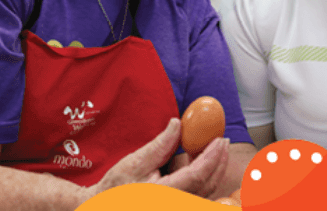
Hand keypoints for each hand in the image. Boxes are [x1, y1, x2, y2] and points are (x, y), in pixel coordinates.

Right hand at [81, 118, 229, 201]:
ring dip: (214, 169)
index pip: (196, 176)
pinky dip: (205, 177)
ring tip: (214, 148)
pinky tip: (201, 162)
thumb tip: (177, 124)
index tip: (219, 140)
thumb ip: (160, 145)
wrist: (103, 205)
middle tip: (222, 140)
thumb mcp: (134, 162)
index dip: (211, 157)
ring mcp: (177, 205)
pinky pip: (198, 194)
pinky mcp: (177, 204)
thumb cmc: (115, 187)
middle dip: (218, 162)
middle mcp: (174, 203)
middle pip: (207, 185)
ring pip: (205, 191)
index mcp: (163, 194)